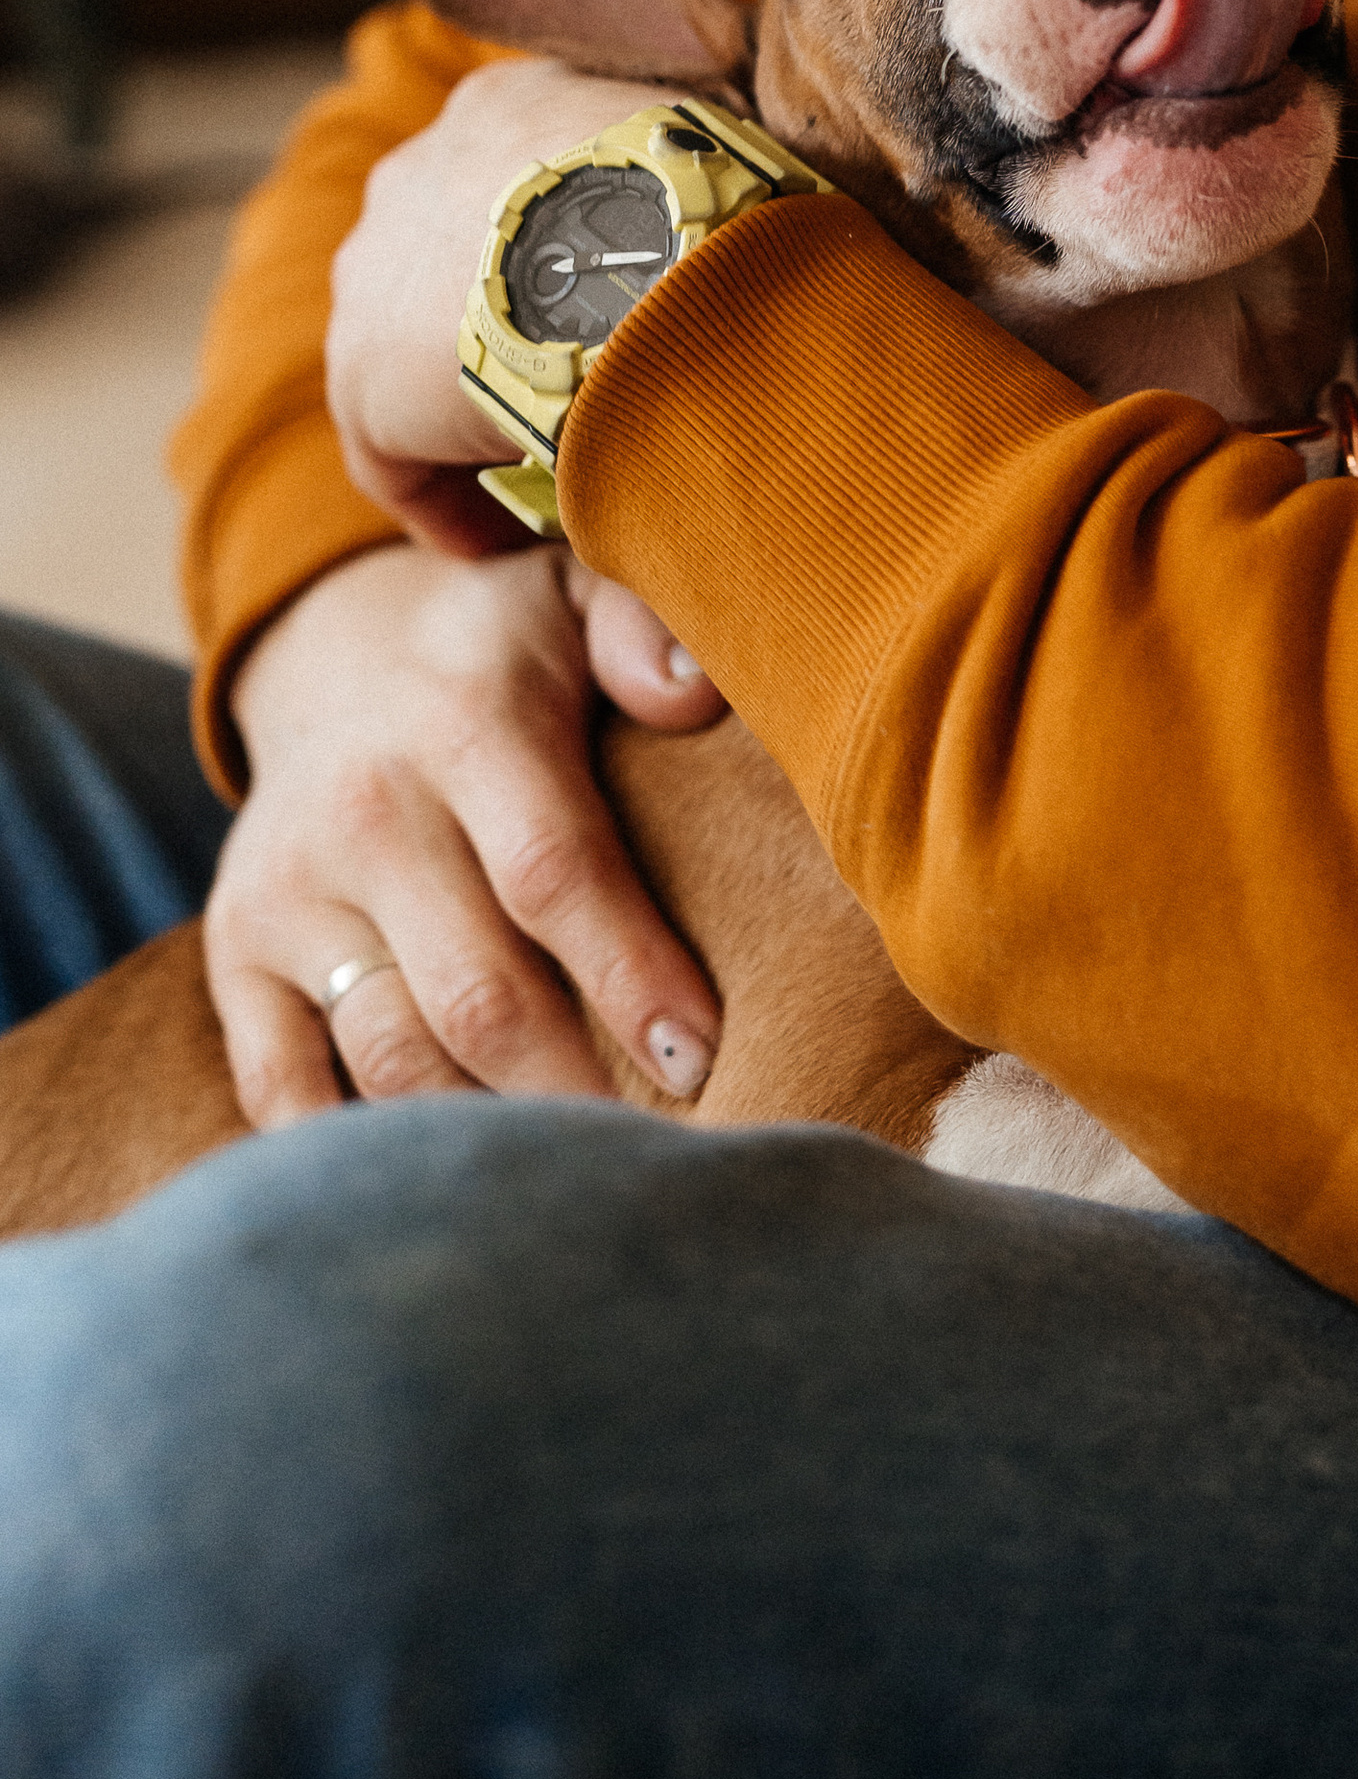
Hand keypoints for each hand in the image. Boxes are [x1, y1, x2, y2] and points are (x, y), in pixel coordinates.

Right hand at [209, 540, 728, 1125]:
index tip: (702, 1058)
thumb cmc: (508, 654)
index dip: (630, 975)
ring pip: (392, 1061)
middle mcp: (365, 815)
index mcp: (464, 727)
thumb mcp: (575, 598)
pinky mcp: (235, 957)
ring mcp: (289, 895)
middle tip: (660, 1153)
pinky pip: (284, 1092)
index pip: (553, 872)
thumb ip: (642, 630)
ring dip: (492, 1133)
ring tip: (581, 1174)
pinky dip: (361, 1154)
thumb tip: (698, 690)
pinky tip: (453, 1181)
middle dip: (579, 1089)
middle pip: (478, 996)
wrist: (338, 660)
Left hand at [325, 54, 667, 548]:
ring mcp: (373, 275)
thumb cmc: (708, 198)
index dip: (559, 259)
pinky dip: (450, 499)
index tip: (603, 315)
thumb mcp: (715, 159)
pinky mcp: (364, 381)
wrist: (646, 258)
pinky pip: (396, 457)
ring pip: (415, 357)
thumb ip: (701, 186)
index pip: (512, 188)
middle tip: (579, 389)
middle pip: (447, 263)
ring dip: (476, 407)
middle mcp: (415, 175)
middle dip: (504, 325)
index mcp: (500, 109)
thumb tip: (756, 228)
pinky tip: (510, 540)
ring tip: (552, 466)